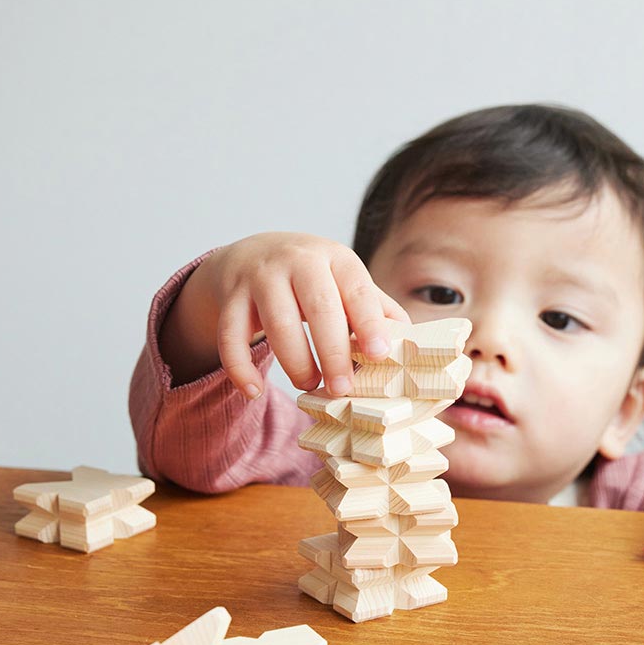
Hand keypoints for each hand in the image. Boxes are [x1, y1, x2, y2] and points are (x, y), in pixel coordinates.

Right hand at [159, 233, 409, 397]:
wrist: (254, 253)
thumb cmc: (314, 278)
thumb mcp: (345, 281)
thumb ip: (376, 309)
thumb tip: (412, 342)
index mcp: (336, 258)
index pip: (357, 290)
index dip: (370, 322)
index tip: (380, 354)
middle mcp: (298, 260)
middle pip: (318, 307)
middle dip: (333, 352)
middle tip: (342, 389)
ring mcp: (260, 276)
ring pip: (277, 323)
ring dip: (295, 362)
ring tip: (308, 385)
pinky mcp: (231, 296)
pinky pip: (232, 336)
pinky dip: (240, 368)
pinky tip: (254, 392)